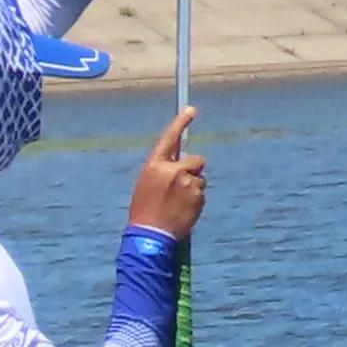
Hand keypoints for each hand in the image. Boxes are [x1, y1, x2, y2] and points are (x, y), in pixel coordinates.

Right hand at [129, 107, 207, 237]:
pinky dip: (195, 201)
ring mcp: (188, 184)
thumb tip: (180, 162)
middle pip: (196, 160)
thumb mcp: (147, 185)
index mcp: (155, 166)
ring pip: (199, 179)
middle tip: (182, 185)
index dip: (180, 122)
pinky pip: (201, 193)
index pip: (170, 138)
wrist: (151, 236)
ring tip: (177, 204)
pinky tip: (183, 211)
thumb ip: (163, 170)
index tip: (192, 109)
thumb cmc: (144, 211)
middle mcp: (174, 171)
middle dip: (193, 169)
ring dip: (193, 188)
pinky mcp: (198, 197)